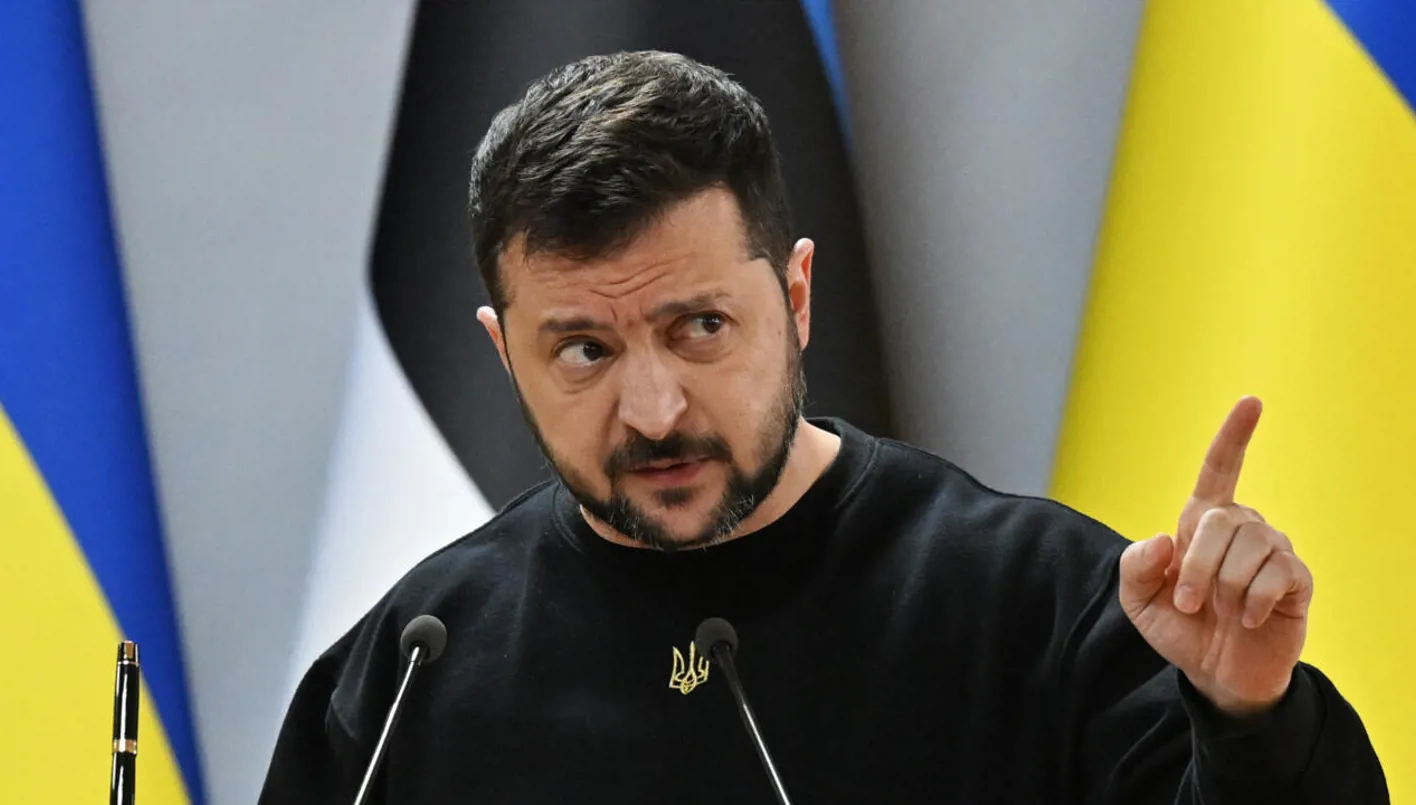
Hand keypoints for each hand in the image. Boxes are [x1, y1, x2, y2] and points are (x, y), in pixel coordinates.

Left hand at [1118, 397, 1312, 714]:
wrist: (1215, 673)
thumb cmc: (1180, 628)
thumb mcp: (1137, 600)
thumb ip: (1134, 566)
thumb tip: (1164, 538)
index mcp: (1204, 521)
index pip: (1221, 469)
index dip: (1234, 436)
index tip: (1252, 402)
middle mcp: (1244, 526)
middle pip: (1219, 519)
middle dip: (1196, 567)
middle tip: (1187, 601)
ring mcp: (1274, 550)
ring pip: (1248, 547)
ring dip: (1223, 589)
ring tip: (1222, 612)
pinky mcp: (1297, 580)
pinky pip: (1275, 576)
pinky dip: (1251, 604)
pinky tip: (1248, 620)